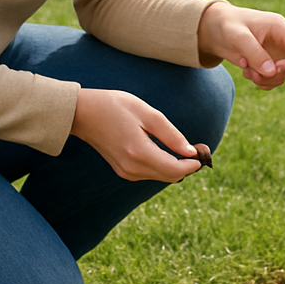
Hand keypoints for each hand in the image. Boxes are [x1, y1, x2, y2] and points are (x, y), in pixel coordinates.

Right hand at [69, 87, 203, 181]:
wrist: (82, 113)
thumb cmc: (115, 106)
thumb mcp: (147, 114)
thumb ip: (171, 135)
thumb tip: (191, 152)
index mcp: (139, 153)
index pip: (175, 170)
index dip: (193, 164)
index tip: (202, 151)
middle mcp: (132, 168)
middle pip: (170, 176)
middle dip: (187, 165)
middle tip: (197, 148)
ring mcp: (126, 172)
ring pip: (162, 176)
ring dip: (175, 166)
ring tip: (183, 147)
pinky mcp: (123, 171)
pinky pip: (150, 173)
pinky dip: (162, 165)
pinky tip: (165, 150)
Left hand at [197, 1, 284, 90]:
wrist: (214, 28)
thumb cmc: (226, 25)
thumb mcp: (237, 37)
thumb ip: (254, 53)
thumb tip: (273, 72)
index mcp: (282, 28)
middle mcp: (284, 41)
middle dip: (278, 73)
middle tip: (254, 71)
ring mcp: (278, 53)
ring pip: (284, 76)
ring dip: (266, 79)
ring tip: (245, 69)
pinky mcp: (270, 62)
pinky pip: (274, 80)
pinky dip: (261, 82)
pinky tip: (247, 72)